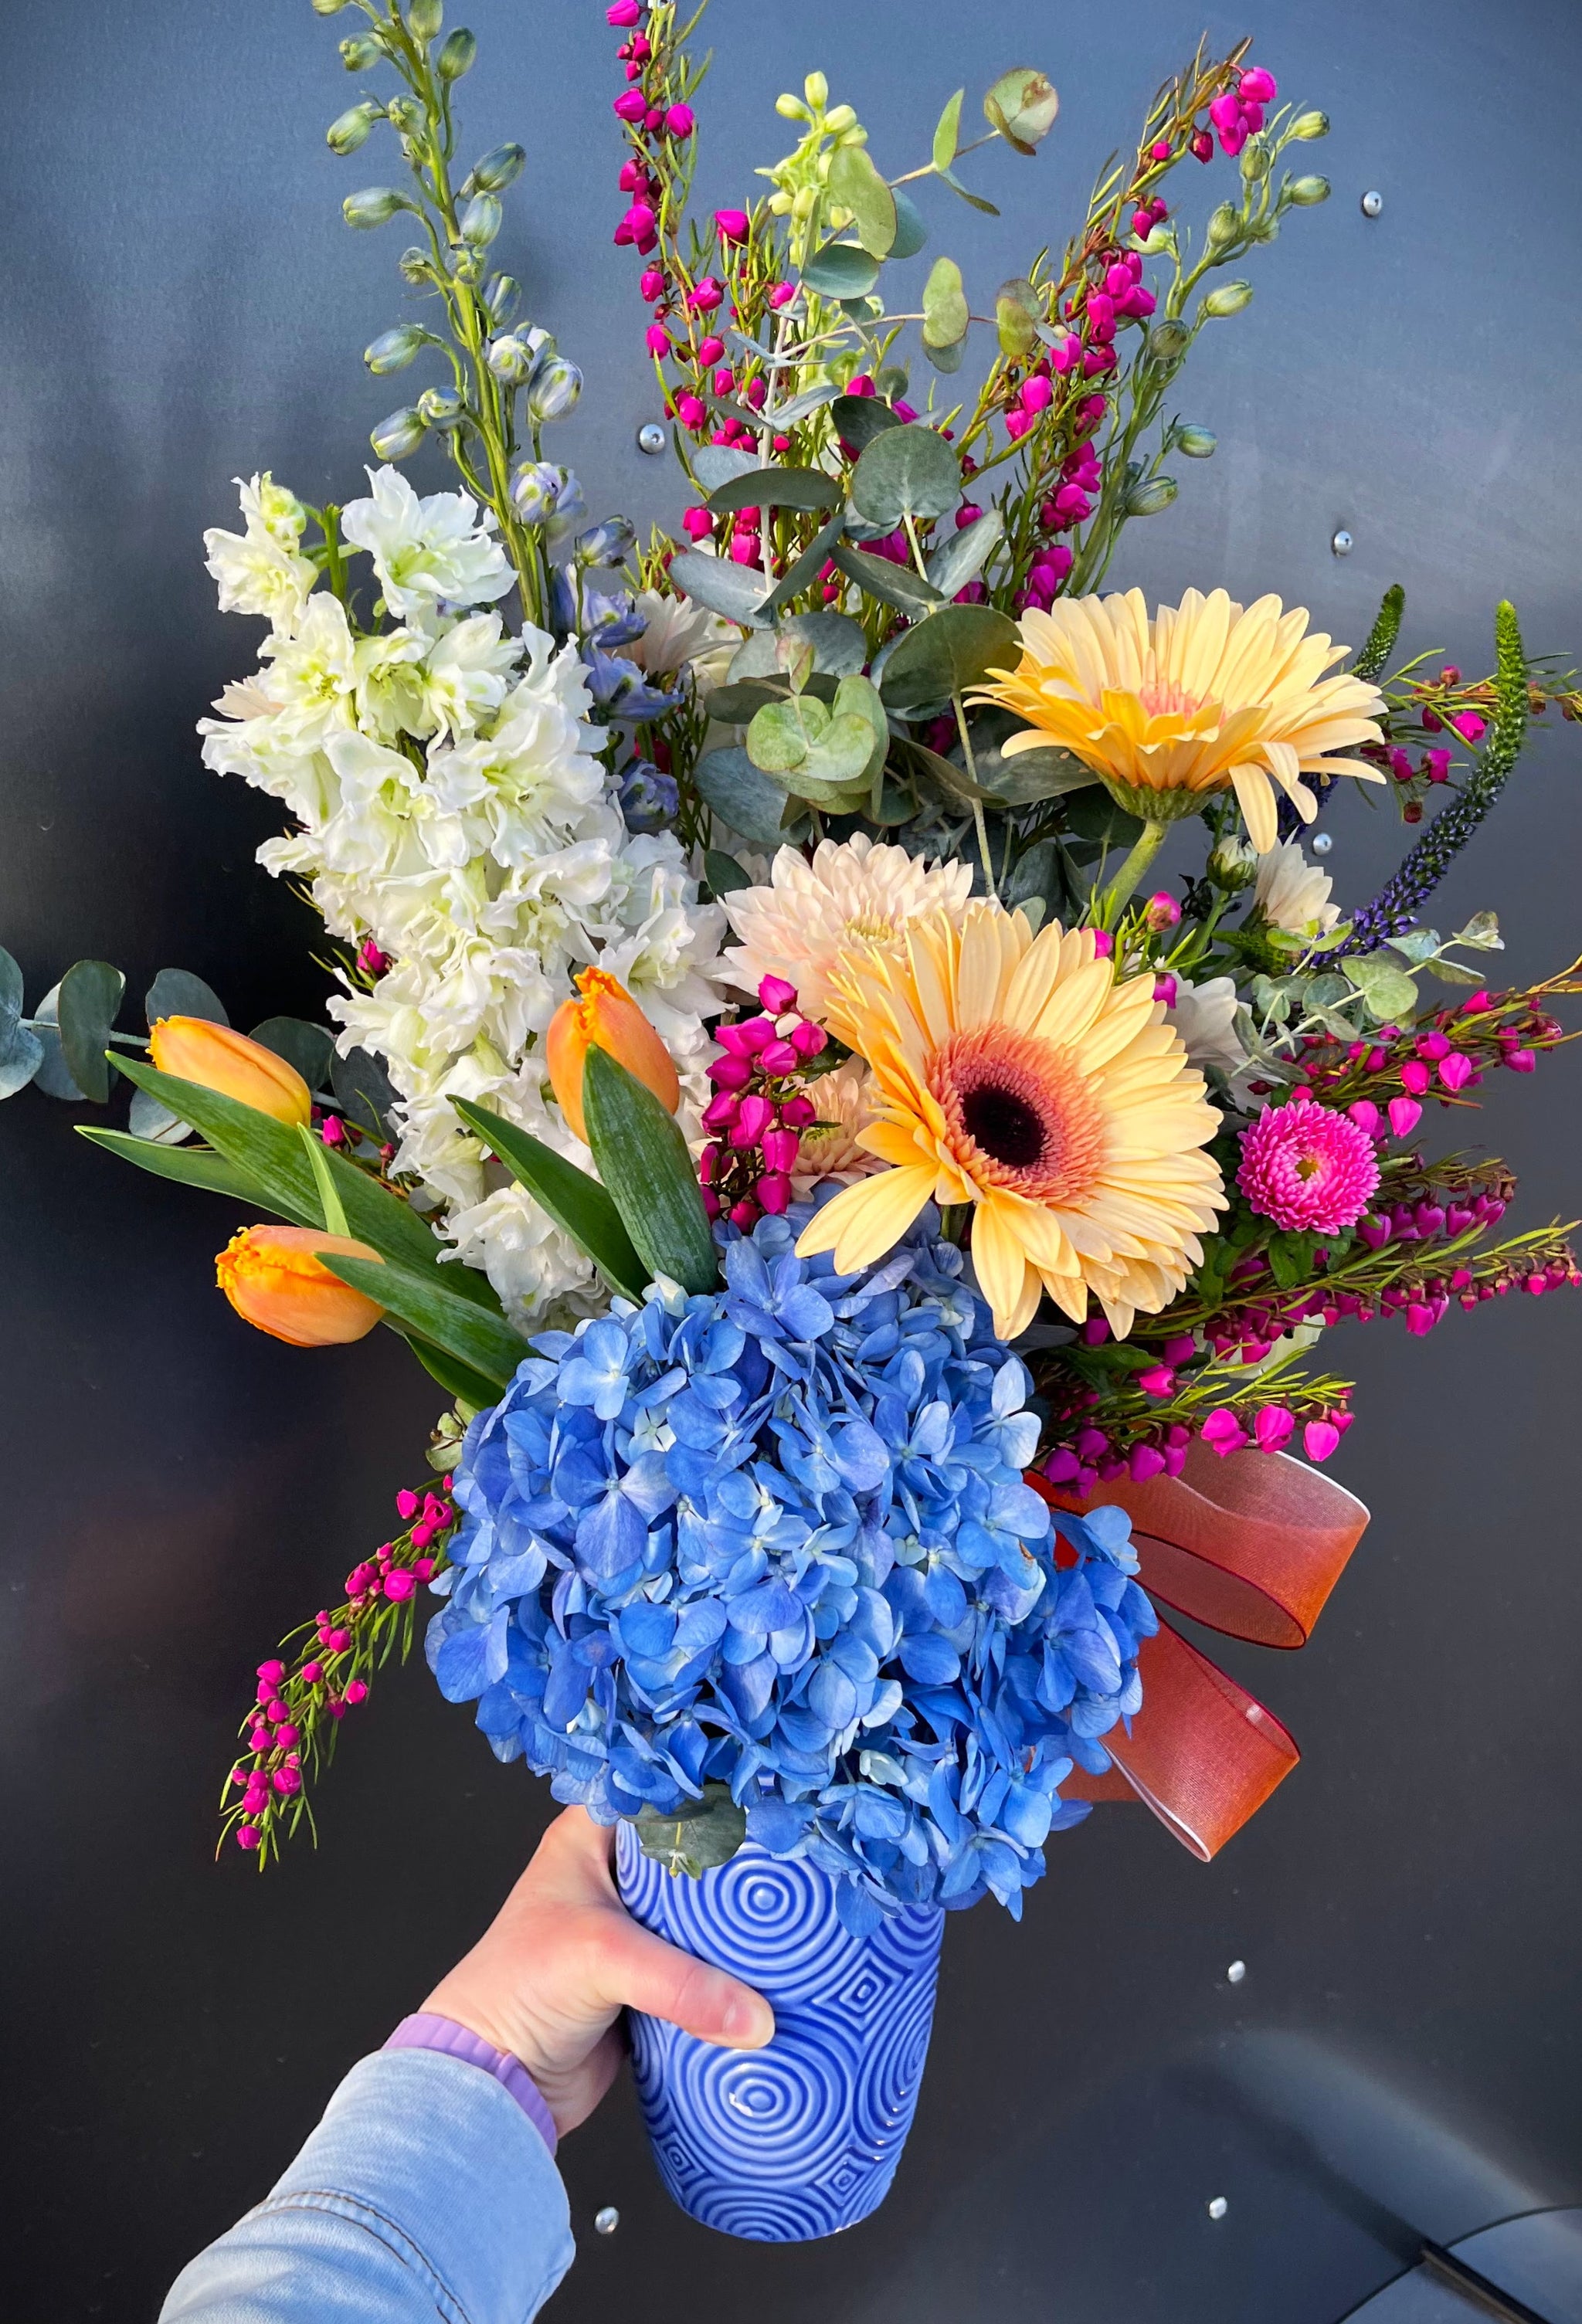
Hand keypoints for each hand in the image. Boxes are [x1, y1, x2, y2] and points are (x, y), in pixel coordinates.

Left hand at [422, 1806, 774, 2134]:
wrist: (494, 2081)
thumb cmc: (517, 1990)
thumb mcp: (601, 1960)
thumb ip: (683, 1982)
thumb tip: (758, 2017)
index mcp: (590, 1838)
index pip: (662, 1796)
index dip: (711, 1793)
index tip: (768, 1799)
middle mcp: (614, 1877)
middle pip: (693, 1858)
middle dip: (738, 1867)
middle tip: (795, 1865)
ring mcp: (633, 1932)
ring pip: (703, 1917)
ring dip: (738, 1927)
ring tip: (795, 1919)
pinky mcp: (647, 1985)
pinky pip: (702, 1972)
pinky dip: (730, 1977)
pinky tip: (773, 1973)